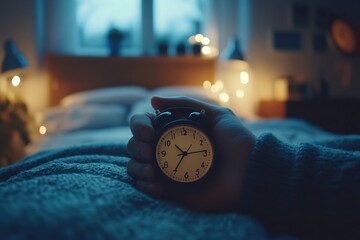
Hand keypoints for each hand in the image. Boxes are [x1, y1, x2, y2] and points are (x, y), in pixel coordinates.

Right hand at [127, 96, 255, 211]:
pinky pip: (144, 187)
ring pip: (135, 166)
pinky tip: (157, 185)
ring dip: (137, 167)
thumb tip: (153, 100)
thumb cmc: (237, 142)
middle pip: (135, 145)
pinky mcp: (170, 191)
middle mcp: (167, 149)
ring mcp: (167, 170)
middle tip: (151, 153)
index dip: (139, 126)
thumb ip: (186, 103)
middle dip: (137, 147)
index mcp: (175, 131)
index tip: (148, 132)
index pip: (144, 125)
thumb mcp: (218, 114)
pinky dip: (143, 185)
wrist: (249, 173)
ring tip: (154, 172)